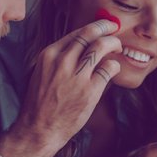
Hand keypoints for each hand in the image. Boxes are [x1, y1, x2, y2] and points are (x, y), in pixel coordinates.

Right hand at [13, 19, 121, 152]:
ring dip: (113, 43)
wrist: (38, 129)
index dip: (92, 28)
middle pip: (89, 34)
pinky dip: (114, 65)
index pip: (76, 33)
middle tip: (114, 28)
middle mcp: (62, 61)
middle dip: (105, 27)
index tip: (101, 28)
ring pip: (101, 46)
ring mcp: (76, 75)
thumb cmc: (41, 104)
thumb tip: (82, 48)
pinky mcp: (89, 90)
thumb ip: (60, 60)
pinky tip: (114, 68)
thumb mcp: (43, 73)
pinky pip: (108, 68)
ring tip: (118, 46)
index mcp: (49, 55)